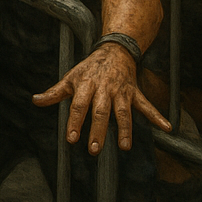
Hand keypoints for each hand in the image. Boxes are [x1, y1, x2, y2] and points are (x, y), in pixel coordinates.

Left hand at [33, 42, 169, 153]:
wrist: (114, 51)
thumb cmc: (88, 69)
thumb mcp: (70, 78)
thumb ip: (55, 92)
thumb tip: (35, 101)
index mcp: (86, 86)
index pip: (78, 106)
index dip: (74, 121)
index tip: (71, 139)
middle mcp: (104, 90)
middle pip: (100, 112)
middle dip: (97, 131)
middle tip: (93, 149)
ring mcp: (121, 92)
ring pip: (123, 112)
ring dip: (124, 129)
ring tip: (124, 146)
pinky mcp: (135, 94)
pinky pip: (147, 106)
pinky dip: (157, 116)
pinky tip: (166, 128)